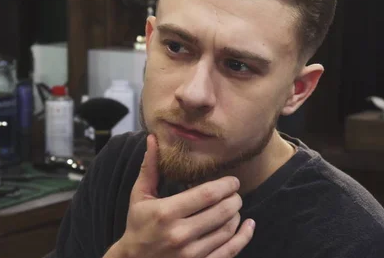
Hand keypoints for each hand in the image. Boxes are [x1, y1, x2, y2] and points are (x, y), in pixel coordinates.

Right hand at [105, 134, 254, 257]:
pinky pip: (230, 251)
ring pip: (228, 230)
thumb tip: (153, 139)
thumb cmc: (137, 225)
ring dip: (236, 215)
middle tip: (235, 192)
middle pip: (222, 211)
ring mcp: (191, 253)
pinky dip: (244, 237)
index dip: (226, 185)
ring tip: (234, 206)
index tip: (232, 181)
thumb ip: (150, 168)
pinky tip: (248, 226)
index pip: (207, 194)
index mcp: (166, 212)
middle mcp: (180, 234)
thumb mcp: (139, 196)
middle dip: (235, 198)